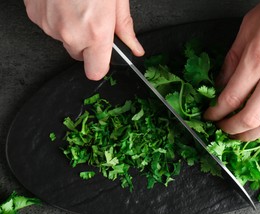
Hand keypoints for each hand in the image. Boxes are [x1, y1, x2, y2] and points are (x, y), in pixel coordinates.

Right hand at [24, 0, 143, 79]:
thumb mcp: (117, 0)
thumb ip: (124, 28)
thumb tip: (134, 47)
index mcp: (96, 33)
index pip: (96, 72)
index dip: (101, 65)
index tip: (104, 57)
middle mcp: (71, 33)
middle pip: (80, 56)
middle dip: (88, 44)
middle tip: (93, 21)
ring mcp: (50, 25)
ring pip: (64, 40)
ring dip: (71, 29)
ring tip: (77, 6)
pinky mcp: (35, 16)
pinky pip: (49, 26)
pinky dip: (56, 18)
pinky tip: (63, 2)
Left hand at [204, 0, 259, 140]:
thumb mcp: (247, 29)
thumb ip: (232, 60)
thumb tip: (221, 85)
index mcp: (257, 58)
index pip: (231, 98)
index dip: (216, 113)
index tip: (210, 117)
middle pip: (251, 117)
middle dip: (232, 130)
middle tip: (223, 130)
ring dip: (254, 135)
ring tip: (242, 135)